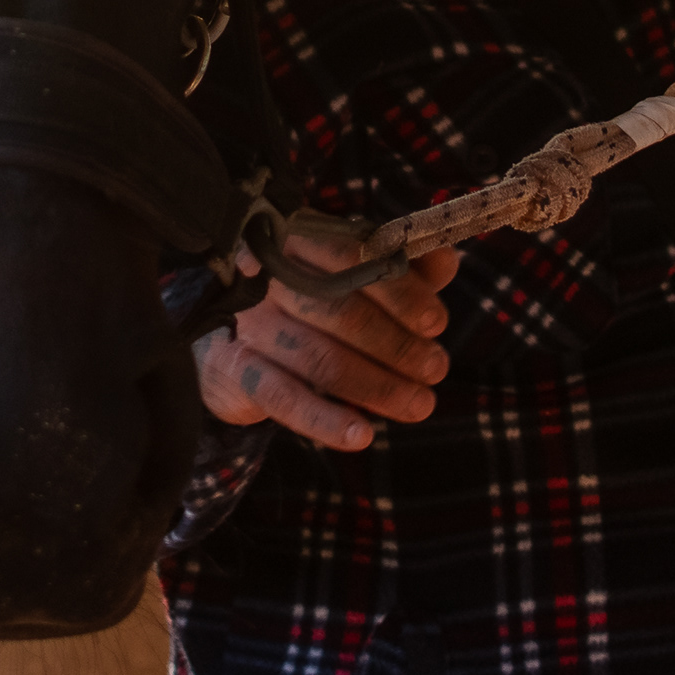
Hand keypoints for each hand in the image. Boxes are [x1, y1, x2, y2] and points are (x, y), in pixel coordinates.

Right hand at [193, 230, 463, 450]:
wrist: (228, 336)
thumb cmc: (306, 301)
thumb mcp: (353, 277)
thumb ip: (400, 268)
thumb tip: (446, 258)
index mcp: (298, 240)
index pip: (352, 256)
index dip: (399, 290)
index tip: (436, 322)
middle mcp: (267, 275)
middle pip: (340, 310)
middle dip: (397, 345)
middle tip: (436, 368)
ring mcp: (247, 322)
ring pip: (319, 357)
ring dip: (377, 386)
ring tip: (419, 404)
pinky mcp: (234, 368)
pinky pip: (283, 397)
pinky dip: (324, 420)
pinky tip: (362, 434)